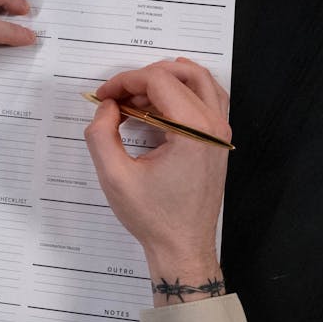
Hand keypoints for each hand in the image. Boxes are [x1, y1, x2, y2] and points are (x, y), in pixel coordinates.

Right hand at [84, 58, 230, 302]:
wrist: (183, 248)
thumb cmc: (153, 217)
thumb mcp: (114, 176)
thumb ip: (101, 134)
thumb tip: (107, 106)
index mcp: (192, 130)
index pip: (158, 81)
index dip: (125, 81)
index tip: (102, 96)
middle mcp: (214, 125)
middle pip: (180, 73)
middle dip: (143, 77)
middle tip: (117, 96)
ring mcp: (221, 132)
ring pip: (199, 79)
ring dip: (165, 79)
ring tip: (136, 98)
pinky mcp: (219, 140)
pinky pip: (208, 98)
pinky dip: (183, 90)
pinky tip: (160, 103)